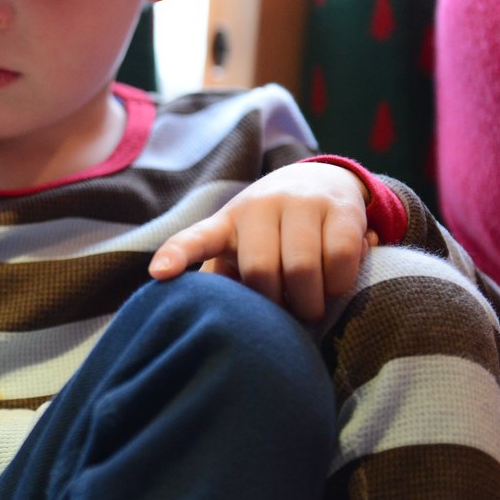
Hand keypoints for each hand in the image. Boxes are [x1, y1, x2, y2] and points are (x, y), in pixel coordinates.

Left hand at [149, 162, 377, 320]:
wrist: (321, 181)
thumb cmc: (270, 232)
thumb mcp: (241, 247)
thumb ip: (223, 279)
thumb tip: (209, 318)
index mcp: (225, 223)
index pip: (195, 239)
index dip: (176, 256)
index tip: (159, 273)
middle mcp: (259, 206)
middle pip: (261, 271)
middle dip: (275, 304)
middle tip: (286, 315)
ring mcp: (300, 203)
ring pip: (303, 269)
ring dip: (310, 302)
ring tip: (311, 307)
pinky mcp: (339, 208)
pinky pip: (340, 260)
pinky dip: (339, 286)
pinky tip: (334, 286)